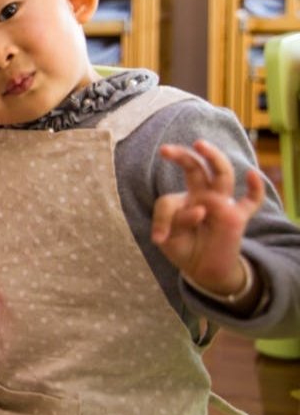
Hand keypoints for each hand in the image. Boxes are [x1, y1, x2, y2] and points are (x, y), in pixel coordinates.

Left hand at [151, 140, 265, 295]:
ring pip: (222, 175)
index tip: (159, 239)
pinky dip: (255, 188)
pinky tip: (252, 174)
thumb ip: (174, 222)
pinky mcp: (237, 217)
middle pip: (196, 169)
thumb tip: (200, 210)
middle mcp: (203, 196)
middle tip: (165, 150)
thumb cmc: (183, 248)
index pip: (168, 200)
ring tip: (199, 145)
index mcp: (183, 200)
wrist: (202, 270)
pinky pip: (251, 201)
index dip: (162, 219)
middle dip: (182, 156)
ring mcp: (221, 204)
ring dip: (213, 158)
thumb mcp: (168, 239)